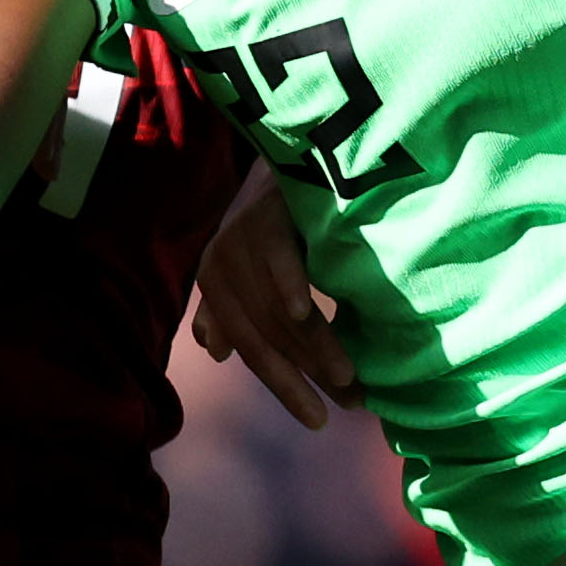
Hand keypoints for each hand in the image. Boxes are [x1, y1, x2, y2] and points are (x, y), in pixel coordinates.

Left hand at [191, 181, 356, 431]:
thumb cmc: (280, 215)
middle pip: (268, 336)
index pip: (253, 349)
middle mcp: (219, 265)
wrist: (292, 147)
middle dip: (310, 374)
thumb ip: (233, 307)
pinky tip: (306, 315)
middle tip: (351, 401)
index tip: (318, 418)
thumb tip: (214, 351)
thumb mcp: (254, 265)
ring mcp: (239, 238)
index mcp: (216, 284)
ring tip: (351, 376)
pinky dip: (289, 286)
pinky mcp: (264, 213)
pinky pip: (276, 257)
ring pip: (279, 310)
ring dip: (317, 347)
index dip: (285, 387)